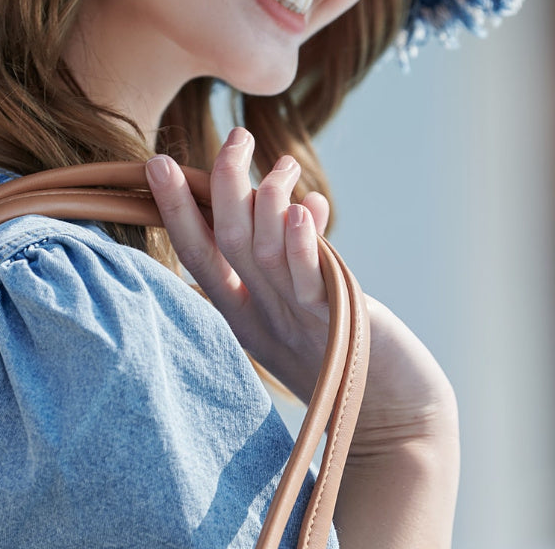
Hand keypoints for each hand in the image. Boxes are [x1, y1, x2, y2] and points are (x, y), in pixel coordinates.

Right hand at [145, 126, 331, 401]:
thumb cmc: (347, 357)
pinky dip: (303, 245)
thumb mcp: (303, 304)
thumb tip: (296, 201)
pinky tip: (303, 208)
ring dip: (268, 200)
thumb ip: (292, 261)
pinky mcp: (339, 326)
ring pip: (263, 253)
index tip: (157, 163)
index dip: (176, 210)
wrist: (396, 417)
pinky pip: (312, 282)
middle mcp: (262, 314)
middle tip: (237, 137)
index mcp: (245, 312)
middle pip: (228, 243)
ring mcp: (298, 320)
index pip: (198, 255)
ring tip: (283, 164)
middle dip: (225, 185)